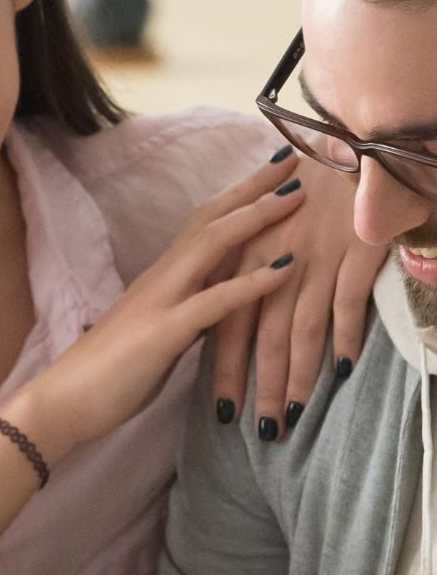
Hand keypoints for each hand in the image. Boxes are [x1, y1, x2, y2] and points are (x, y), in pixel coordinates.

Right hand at [19, 159, 303, 455]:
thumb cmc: (108, 375)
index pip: (204, 223)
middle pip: (212, 217)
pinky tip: (287, 268)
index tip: (275, 172)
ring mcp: (162, 301)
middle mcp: (162, 278)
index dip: (239, 195)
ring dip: (257, 217)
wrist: (63, 402)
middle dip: (254, 187)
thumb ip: (188, 314)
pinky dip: (253, 282)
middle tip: (296, 158)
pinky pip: (215, 301)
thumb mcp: (159, 335)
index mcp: (162, 278)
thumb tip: (218, 307)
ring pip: (213, 244)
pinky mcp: (164, 333)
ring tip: (298, 195)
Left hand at [213, 152, 385, 436]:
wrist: (348, 142)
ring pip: (300, 328)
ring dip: (297, 376)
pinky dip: (346, 337)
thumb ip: (252, 271)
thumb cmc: (308, 189)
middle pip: (262, 335)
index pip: (229, 321)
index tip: (223, 411)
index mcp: (246, 255)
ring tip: (294, 415)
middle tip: (260, 432)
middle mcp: (274, 260)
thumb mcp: (267, 228)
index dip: (226, 369)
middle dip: (260, 386)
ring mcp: (314, 256)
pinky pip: (346, 302)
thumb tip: (240, 316)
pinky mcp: (352, 250)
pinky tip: (343, 371)